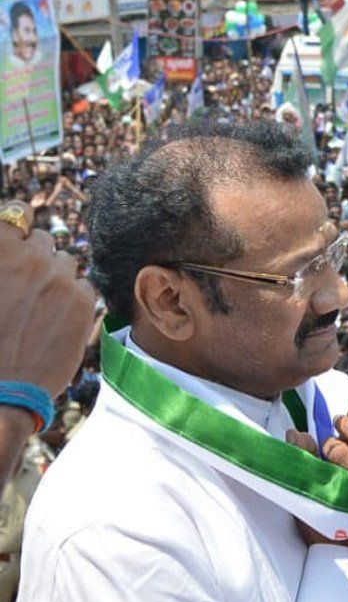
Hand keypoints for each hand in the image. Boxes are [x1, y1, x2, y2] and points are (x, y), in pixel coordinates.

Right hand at [0, 202, 94, 397]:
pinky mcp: (83, 300)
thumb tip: (12, 241)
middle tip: (25, 283)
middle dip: (35, 256)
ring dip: (56, 275)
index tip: (16, 241)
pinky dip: (74, 296)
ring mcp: (59, 277)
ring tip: (40, 305)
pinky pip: (85, 284)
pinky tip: (57, 318)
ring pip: (66, 262)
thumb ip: (2, 262)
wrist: (0, 388)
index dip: (16, 226)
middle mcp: (29, 256)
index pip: (16, 213)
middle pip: (43, 239)